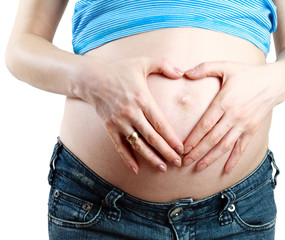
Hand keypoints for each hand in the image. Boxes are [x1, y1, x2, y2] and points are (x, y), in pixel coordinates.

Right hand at [75, 57, 184, 173]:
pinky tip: (136, 169)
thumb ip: (163, 65)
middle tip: (178, 163)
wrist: (91, 78)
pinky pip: (119, 146)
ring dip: (151, 158)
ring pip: (138, 144)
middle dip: (166, 152)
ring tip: (162, 168)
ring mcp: (119, 122)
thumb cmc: (119, 70)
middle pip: (152, 137)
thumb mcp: (142, 62)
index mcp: (142, 99)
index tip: (181, 148)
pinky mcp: (109, 127)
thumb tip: (181, 72)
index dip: (172, 138)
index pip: (160, 123)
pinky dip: (127, 159)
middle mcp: (131, 113)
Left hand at [182, 61, 284, 173]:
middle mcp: (234, 115)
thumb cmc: (248, 73)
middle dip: (197, 151)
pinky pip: (242, 147)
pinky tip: (227, 170)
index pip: (205, 125)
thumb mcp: (226, 66)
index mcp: (224, 101)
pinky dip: (234, 159)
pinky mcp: (252, 129)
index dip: (193, 138)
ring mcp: (244, 124)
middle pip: (212, 138)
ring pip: (225, 146)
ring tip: (198, 167)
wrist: (275, 82)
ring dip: (211, 158)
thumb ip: (205, 68)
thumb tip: (185, 72)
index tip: (183, 148)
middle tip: (184, 161)